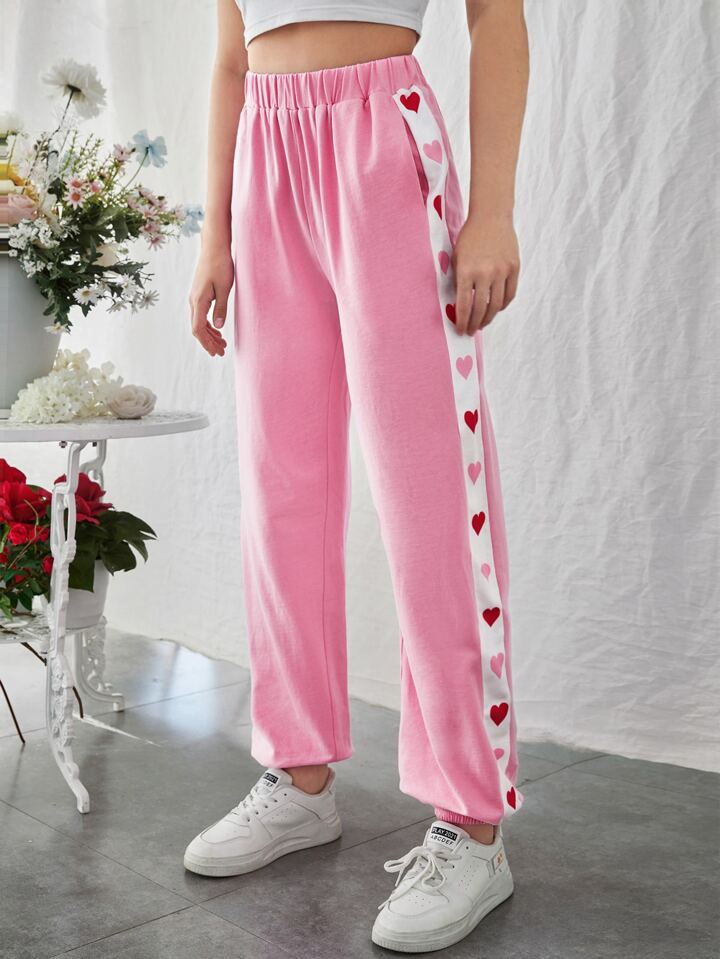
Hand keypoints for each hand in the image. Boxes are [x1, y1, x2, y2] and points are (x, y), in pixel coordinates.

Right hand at [188, 243, 233, 356]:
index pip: (198, 329)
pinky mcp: (199, 294)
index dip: (207, 343)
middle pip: (198, 329)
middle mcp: (193, 300)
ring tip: (222, 344)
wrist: (214, 247)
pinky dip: (209, 325)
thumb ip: (221, 307)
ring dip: (210, 335)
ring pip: (199, 322)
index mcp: (198, 300)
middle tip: (221, 353)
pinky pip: (201, 315)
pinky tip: (218, 330)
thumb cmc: (221, 264)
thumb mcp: (225, 287)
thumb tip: (218, 326)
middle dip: (209, 343)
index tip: (216, 352)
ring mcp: (195, 297)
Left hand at [452, 214, 519, 334]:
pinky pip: (510, 294)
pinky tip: (495, 309)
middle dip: (474, 324)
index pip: (464, 305)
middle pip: (481, 308)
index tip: (460, 330)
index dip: (462, 322)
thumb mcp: (457, 258)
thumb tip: (460, 306)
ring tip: (482, 323)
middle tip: (471, 331)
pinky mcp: (514, 268)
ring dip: (488, 318)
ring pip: (496, 305)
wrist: (490, 217)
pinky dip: (502, 305)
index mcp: (467, 271)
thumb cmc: (469, 237)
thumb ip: (459, 281)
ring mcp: (502, 271)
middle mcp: (485, 273)